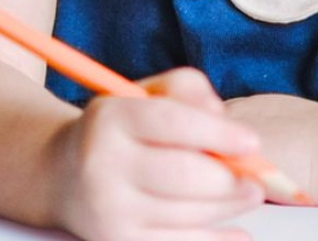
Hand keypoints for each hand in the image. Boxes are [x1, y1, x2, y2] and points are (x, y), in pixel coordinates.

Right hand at [47, 69, 264, 240]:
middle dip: (232, 179)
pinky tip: (237, 232)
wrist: (61, 178)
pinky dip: (221, 240)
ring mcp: (112, 208)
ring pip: (192, 214)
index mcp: (108, 118)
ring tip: (246, 195)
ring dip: (231, 206)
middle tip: (256, 179)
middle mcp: (103, 163)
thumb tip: (230, 124)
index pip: (170, 121)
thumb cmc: (116, 133)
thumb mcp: (139, 97)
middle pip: (186, 175)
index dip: (218, 132)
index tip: (253, 141)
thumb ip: (186, 91)